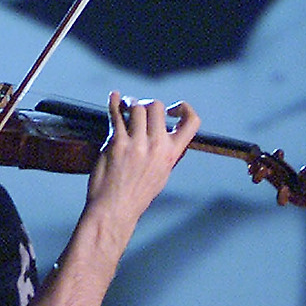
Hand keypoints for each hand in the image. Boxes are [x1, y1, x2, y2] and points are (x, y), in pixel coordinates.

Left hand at [82, 95, 199, 258]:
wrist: (115, 208)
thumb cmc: (136, 194)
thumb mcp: (161, 174)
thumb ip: (165, 153)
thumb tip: (166, 134)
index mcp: (171, 154)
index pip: (191, 123)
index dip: (184, 108)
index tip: (172, 109)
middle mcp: (156, 146)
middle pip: (157, 107)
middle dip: (147, 104)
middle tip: (139, 108)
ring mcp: (136, 144)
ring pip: (136, 107)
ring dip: (129, 103)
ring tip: (125, 106)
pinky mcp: (117, 143)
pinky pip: (116, 114)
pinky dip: (114, 102)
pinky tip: (114, 97)